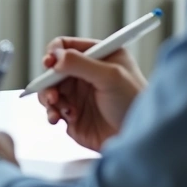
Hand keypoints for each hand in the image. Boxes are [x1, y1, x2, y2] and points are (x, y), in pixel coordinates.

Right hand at [37, 36, 146, 150]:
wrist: (138, 139)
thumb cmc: (134, 105)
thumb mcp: (110, 76)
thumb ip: (80, 63)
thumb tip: (55, 57)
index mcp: (99, 57)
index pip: (68, 46)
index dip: (55, 52)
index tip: (49, 63)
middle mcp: (87, 74)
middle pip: (53, 69)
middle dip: (48, 79)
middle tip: (52, 92)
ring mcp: (78, 95)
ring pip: (50, 90)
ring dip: (49, 97)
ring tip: (58, 108)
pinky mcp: (73, 115)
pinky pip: (52, 110)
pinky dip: (51, 113)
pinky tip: (59, 118)